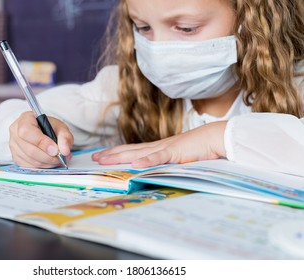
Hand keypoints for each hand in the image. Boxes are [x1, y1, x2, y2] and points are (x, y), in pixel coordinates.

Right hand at [9, 111, 73, 167]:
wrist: (43, 131)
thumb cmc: (49, 128)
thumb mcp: (61, 127)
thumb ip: (65, 137)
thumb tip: (65, 151)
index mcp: (25, 119)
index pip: (27, 131)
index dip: (41, 142)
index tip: (55, 149)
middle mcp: (15, 132)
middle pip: (29, 149)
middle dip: (47, 157)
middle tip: (60, 157)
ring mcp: (13, 146)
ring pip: (30, 160)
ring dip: (47, 163)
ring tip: (58, 159)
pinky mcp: (16, 157)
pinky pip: (29, 166)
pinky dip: (42, 166)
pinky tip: (50, 162)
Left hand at [92, 121, 226, 167]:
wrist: (217, 137)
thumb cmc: (201, 148)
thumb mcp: (180, 158)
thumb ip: (168, 163)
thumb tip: (155, 170)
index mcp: (159, 148)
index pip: (134, 150)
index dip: (117, 152)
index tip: (103, 155)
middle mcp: (158, 146)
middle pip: (130, 150)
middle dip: (111, 154)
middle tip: (94, 158)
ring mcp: (166, 148)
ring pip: (138, 153)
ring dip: (120, 156)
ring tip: (104, 160)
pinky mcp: (176, 152)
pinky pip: (159, 157)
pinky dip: (146, 161)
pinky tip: (134, 164)